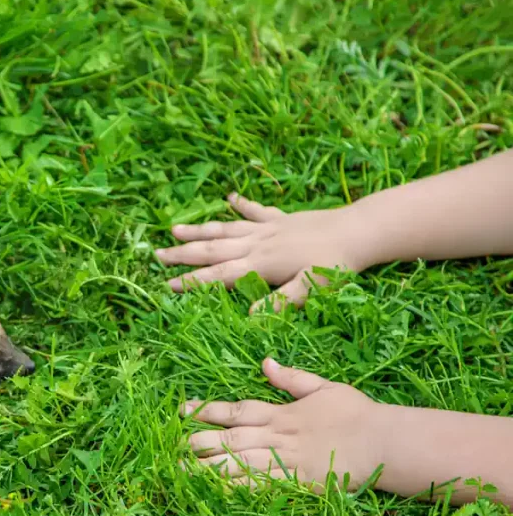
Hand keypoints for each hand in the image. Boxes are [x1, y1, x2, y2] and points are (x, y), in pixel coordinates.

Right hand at [155, 193, 367, 312]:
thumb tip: (250, 317)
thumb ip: (280, 302)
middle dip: (183, 253)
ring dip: (199, 230)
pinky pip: (256, 211)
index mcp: (260, 264)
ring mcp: (267, 229)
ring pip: (225, 229)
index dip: (192, 281)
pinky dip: (241, 205)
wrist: (357, 230)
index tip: (167, 284)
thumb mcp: (310, 288)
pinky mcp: (281, 218)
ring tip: (174, 228)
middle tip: (156, 254)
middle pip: (212, 249)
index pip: (218, 275)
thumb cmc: (336, 264)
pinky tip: (229, 198)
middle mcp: (257, 244)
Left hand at [183, 358, 384, 490]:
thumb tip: (265, 361)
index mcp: (281, 413)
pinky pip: (263, 488)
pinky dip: (238, 490)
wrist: (385, 442)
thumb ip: (291, 377)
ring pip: (240, 464)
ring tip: (182, 470)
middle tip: (172, 444)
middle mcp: (278, 437)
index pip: (236, 410)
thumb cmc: (356, 413)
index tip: (182, 410)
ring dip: (209, 467)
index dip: (207, 410)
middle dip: (200, 441)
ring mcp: (287, 462)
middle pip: (231, 439)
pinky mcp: (298, 485)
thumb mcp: (323, 386)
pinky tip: (216, 493)